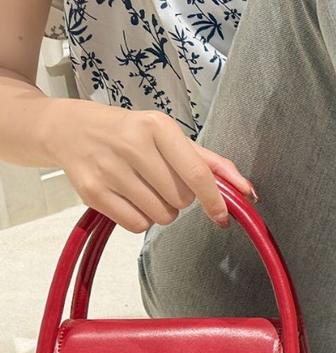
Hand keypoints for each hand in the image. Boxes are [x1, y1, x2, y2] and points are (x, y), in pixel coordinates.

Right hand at [42, 99, 254, 232]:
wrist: (70, 129)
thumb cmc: (132, 134)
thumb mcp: (170, 137)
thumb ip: (211, 163)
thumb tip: (247, 191)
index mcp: (158, 127)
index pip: (196, 174)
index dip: (214, 200)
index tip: (222, 217)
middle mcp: (132, 144)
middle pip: (180, 199)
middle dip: (180, 200)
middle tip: (163, 183)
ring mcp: (109, 169)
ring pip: (160, 215)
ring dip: (162, 211)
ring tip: (145, 189)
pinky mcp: (91, 192)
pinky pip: (137, 225)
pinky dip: (141, 219)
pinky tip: (130, 199)